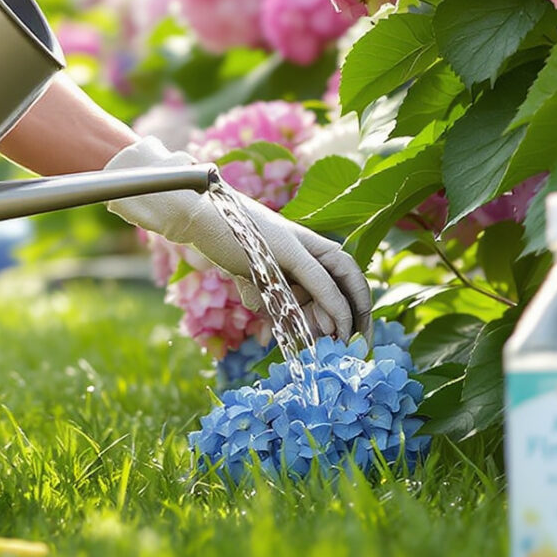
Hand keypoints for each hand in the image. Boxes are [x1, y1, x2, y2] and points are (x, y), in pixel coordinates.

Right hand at [104, 136, 372, 339]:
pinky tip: (339, 327)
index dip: (355, 299)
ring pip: (335, 283)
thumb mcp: (250, 270)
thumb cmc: (221, 239)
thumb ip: (269, 293)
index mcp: (301, 240)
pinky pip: (320, 281)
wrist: (196, 210)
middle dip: (360, 313)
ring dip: (339, 317)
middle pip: (349, 274)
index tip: (357, 332)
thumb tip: (277, 327)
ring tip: (332, 342)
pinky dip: (334, 305)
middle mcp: (305, 239)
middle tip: (359, 346)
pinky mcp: (285, 248)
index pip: (342, 268)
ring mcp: (296, 242)